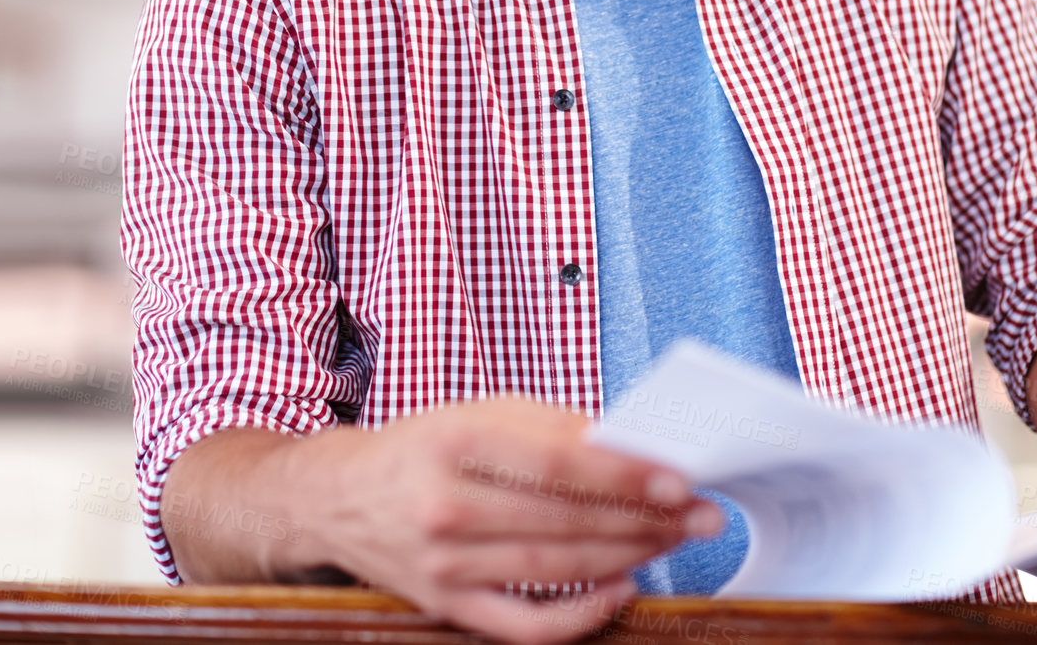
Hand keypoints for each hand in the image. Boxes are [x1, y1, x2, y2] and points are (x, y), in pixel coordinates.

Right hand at [272, 394, 722, 642]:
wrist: (339, 498)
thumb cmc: (422, 447)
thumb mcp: (478, 412)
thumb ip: (549, 427)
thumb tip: (625, 444)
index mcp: (455, 439)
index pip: (557, 462)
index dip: (624, 473)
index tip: (677, 477)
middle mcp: (446, 503)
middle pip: (564, 518)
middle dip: (642, 516)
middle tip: (697, 513)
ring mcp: (443, 564)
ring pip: (555, 567)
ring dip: (626, 555)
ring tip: (671, 541)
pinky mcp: (445, 608)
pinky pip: (526, 623)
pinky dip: (581, 612)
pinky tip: (621, 588)